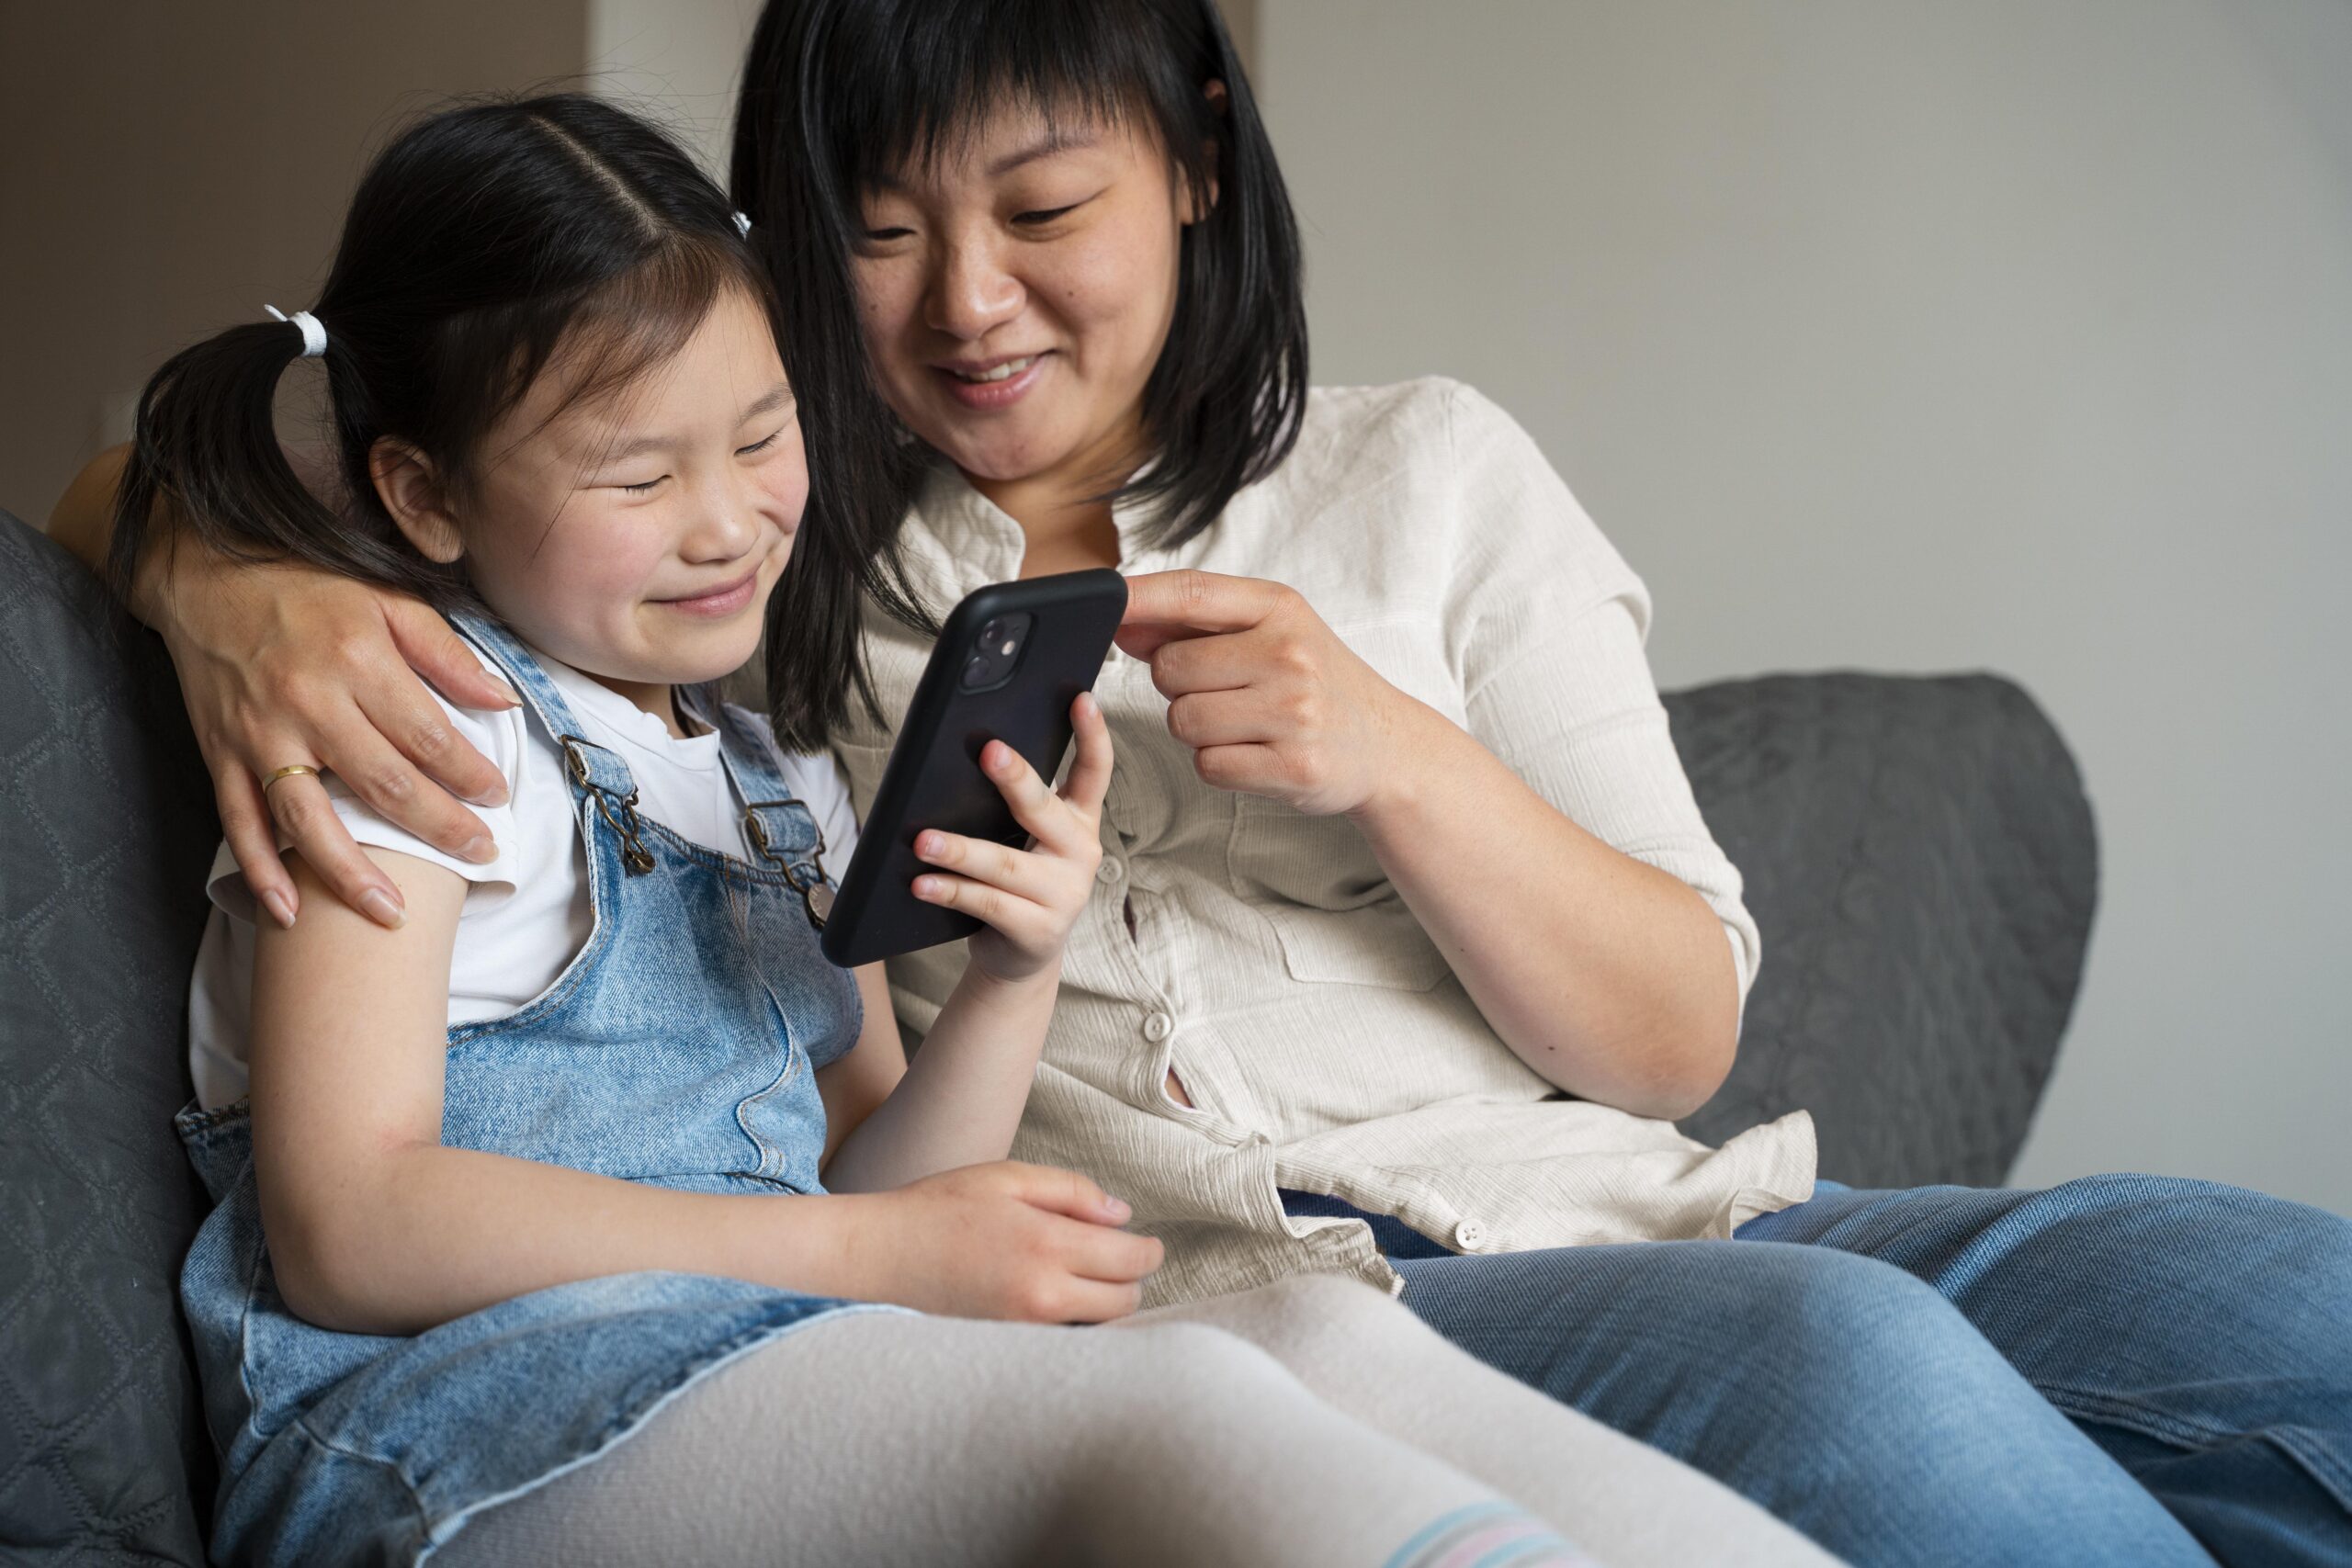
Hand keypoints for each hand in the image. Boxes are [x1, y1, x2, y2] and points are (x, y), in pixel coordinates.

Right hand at [152, 552, 517, 929]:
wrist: (204, 574)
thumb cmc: (307, 587)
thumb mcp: (387, 598)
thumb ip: (446, 652)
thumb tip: (503, 700)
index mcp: (357, 660)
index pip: (428, 735)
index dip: (469, 773)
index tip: (499, 797)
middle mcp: (308, 703)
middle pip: (384, 785)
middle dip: (439, 829)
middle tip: (480, 856)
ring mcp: (259, 735)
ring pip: (310, 820)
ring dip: (351, 874)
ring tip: (393, 914)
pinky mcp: (221, 755)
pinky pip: (241, 823)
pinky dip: (262, 871)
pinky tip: (289, 913)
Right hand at [860, 1162, 1162, 1320]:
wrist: (879, 1256)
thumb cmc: (940, 1207)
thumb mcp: (1007, 1179)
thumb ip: (1071, 1192)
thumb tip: (1122, 1216)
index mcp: (1046, 1245)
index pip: (1131, 1261)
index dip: (1149, 1251)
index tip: (1146, 1244)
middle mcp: (1041, 1296)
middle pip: (1124, 1302)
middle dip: (1130, 1279)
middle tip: (1115, 1257)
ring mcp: (1024, 1330)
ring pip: (1098, 1329)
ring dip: (1104, 1304)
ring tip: (1083, 1276)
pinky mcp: (1007, 1349)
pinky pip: (1063, 1342)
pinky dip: (1073, 1325)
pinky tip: (1055, 1299)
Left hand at [907, 693, 1111, 983]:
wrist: (1019, 956)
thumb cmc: (1016, 884)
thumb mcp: (1023, 841)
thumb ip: (1013, 808)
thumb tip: (963, 762)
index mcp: (1078, 822)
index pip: (1094, 772)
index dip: (1092, 735)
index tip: (1081, 698)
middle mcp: (1080, 853)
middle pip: (1044, 810)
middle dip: (1017, 779)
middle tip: (988, 752)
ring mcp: (1064, 894)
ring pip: (1005, 864)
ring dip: (960, 850)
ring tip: (923, 840)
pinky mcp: (1038, 930)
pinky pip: (988, 904)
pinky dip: (951, 891)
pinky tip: (923, 882)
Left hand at [1117, 570, 1420, 816]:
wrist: (1387, 744)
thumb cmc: (1316, 683)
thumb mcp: (1272, 634)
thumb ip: (1197, 625)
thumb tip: (1122, 620)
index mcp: (1281, 609)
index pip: (1193, 592)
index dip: (1138, 597)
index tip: (1100, 600)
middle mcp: (1289, 655)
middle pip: (1170, 669)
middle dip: (1179, 686)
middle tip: (1224, 692)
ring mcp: (1294, 712)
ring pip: (1183, 720)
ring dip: (1197, 729)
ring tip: (1244, 723)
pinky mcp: (1294, 767)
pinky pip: (1208, 765)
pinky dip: (1219, 764)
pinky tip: (1256, 753)